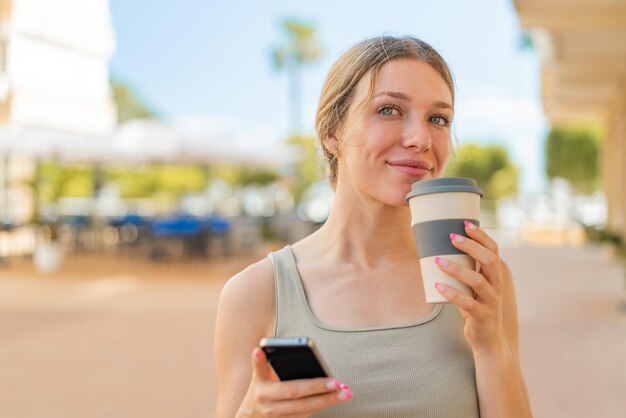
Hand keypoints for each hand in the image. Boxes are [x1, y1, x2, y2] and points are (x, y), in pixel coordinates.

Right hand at [238, 347, 351, 416]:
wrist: (251, 416)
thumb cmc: (263, 387)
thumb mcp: (261, 374)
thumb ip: (269, 362)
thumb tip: (286, 349)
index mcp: (259, 381)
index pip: (259, 368)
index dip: (258, 360)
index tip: (258, 350)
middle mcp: (265, 398)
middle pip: (293, 392)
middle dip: (316, 387)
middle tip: (336, 382)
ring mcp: (274, 413)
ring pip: (304, 407)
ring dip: (327, 400)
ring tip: (345, 391)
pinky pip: (307, 414)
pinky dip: (323, 404)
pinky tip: (338, 397)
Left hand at [433, 221, 505, 352]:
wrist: (487, 339)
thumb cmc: (475, 306)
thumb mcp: (473, 286)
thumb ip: (464, 269)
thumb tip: (436, 246)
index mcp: (495, 275)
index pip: (494, 250)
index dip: (482, 236)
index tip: (466, 223)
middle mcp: (497, 286)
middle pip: (490, 261)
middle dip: (471, 246)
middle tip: (451, 237)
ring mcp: (491, 301)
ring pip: (478, 281)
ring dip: (457, 269)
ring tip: (438, 261)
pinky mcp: (482, 316)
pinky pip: (467, 304)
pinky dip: (452, 293)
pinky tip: (437, 286)